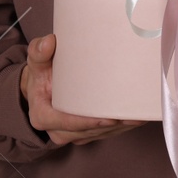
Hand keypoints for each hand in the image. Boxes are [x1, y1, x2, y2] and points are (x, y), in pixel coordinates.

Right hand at [20, 33, 147, 146]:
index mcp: (43, 116)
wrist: (41, 87)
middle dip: (112, 125)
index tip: (110, 118)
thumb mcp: (37, 62)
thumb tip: (48, 42)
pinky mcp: (85, 134)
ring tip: (141, 115)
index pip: (68, 123)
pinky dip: (121, 127)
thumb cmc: (41, 75)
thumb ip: (39, 52)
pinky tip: (138, 119)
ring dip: (121, 127)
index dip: (90, 122)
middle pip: (89, 130)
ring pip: (101, 134)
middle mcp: (58, 131)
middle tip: (134, 115)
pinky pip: (105, 134)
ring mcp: (73, 135)